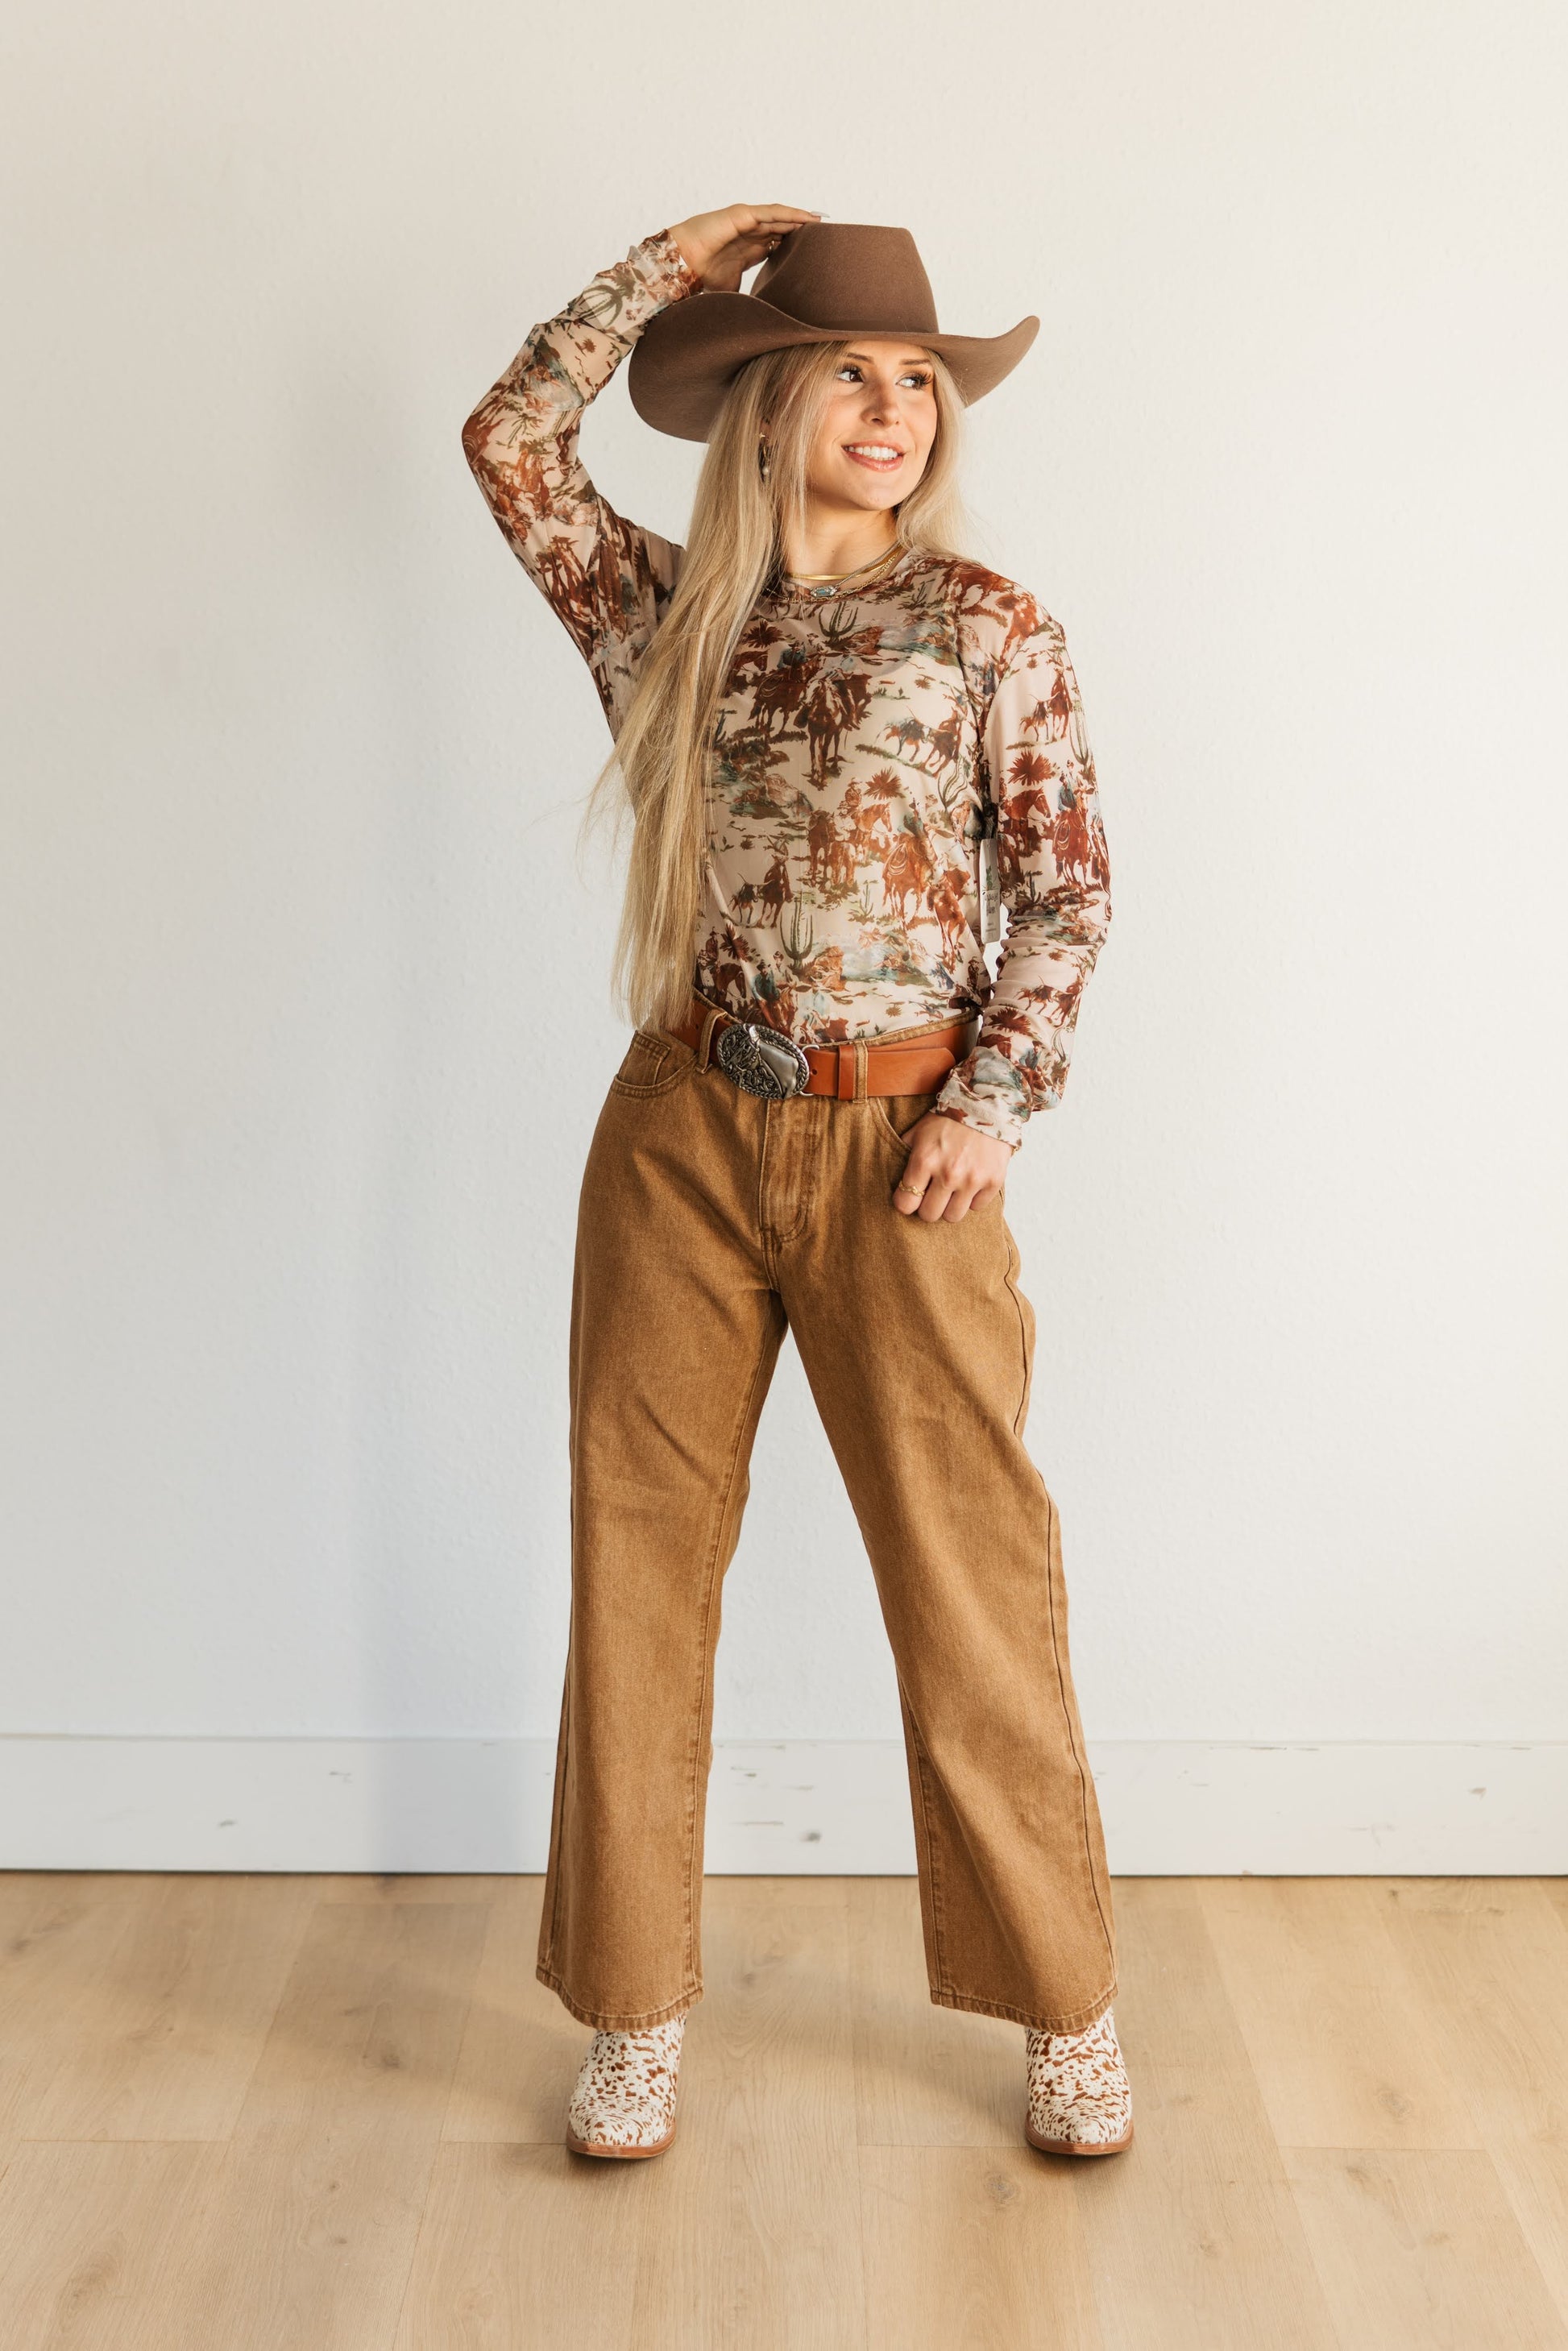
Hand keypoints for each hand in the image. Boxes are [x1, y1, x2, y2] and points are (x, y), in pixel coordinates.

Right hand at [667, 202, 821, 292]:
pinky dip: (790, 213)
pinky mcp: (743, 214)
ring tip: (822, 223)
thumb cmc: (703, 277)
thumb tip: (764, 321)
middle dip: (805, 231)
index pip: (780, 244)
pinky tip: (807, 216)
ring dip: (802, 219)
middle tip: (828, 237)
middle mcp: (751, 233)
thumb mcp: (735, 291)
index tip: (817, 254)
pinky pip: (772, 212)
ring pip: (781, 218)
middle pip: (784, 229)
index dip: (798, 246)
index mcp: (751, 249)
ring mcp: (747, 222)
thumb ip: (751, 298)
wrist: (683, 263)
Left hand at [892, 1115, 1013, 1221]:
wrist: (987, 1105)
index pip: (905, 1204)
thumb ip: (905, 1153)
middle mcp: (948, 1173)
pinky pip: (977, 1207)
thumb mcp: (920, 1131)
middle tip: (932, 1195)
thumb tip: (894, 1176)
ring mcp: (972, 1179)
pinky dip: (973, 1199)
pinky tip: (971, 1183)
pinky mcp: (993, 1181)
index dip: (905, 1202)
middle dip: (927, 1207)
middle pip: (929, 1215)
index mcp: (925, 1160)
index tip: (910, 1197)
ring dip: (950, 1207)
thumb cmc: (949, 1118)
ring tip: (951, 1192)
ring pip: (953, 1217)